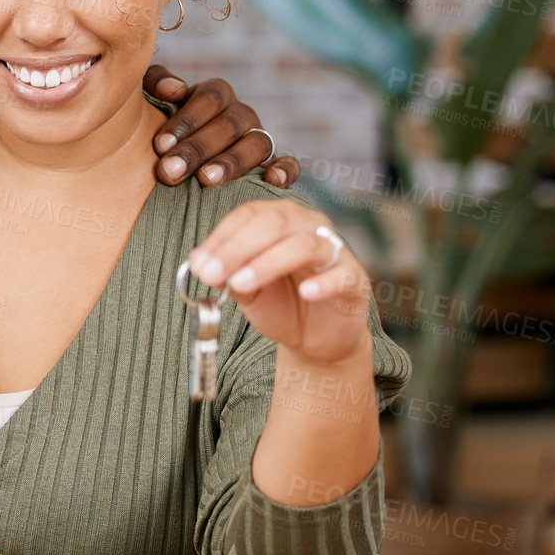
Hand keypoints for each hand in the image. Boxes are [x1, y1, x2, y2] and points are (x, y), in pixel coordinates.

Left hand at [144, 68, 298, 187]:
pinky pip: (289, 164)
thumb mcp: (151, 100)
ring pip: (257, 143)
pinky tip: (271, 181)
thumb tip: (175, 89)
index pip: (209, 98)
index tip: (160, 145)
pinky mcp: (274, 164)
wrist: (175, 159)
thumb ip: (156, 83)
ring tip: (205, 181)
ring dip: (232, 162)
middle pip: (228, 125)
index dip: (186, 120)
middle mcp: (240, 114)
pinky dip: (285, 170)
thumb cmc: (162, 129)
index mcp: (215, 95)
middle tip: (169, 172)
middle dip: (197, 149)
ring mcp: (260, 138)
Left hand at [187, 200, 370, 366]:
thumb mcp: (246, 290)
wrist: (314, 338)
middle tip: (210, 274)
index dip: (221, 237)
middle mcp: (308, 226)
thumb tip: (200, 262)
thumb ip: (227, 274)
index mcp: (279, 219)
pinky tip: (305, 294)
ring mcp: (334, 250)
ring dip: (267, 263)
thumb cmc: (280, 304)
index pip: (248, 215)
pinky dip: (323, 283)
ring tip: (241, 284)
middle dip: (237, 248)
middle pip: (273, 223)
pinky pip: (341, 274)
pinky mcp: (354, 278)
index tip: (200, 264)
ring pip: (303, 244)